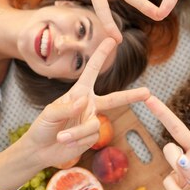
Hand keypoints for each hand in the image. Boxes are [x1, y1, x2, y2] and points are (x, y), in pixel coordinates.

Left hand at [24, 38, 149, 166]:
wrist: (40, 150)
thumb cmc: (42, 127)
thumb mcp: (49, 113)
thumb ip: (67, 107)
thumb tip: (86, 101)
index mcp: (79, 92)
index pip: (92, 70)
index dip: (102, 55)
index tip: (113, 39)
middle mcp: (89, 104)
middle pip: (115, 99)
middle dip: (132, 96)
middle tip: (148, 92)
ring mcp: (92, 121)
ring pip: (94, 125)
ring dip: (77, 132)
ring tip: (61, 137)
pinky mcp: (92, 137)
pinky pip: (91, 138)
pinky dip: (77, 141)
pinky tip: (67, 143)